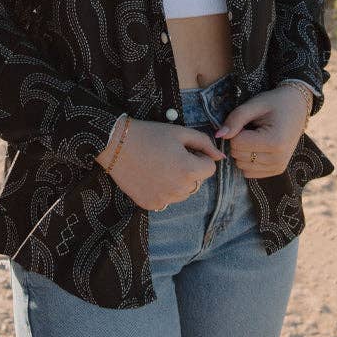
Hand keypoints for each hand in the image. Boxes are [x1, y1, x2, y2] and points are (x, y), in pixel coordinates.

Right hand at [96, 118, 224, 210]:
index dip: (199, 156)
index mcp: (189, 170)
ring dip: (177, 181)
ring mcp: (165, 200)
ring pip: (183, 192)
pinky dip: (162, 190)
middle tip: (169, 155)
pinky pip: (166, 200)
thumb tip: (221, 157)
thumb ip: (204, 143)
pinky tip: (149, 175)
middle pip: (197, 182)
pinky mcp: (151, 204)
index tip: (183, 149)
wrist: (116, 144)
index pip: (210, 168)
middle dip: (189, 170)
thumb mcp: (179, 132)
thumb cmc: (149, 134)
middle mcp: (180, 189)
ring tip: (158, 165)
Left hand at [213, 86, 309, 177]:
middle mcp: (278, 159)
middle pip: (238, 156)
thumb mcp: (254, 105)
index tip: (246, 121)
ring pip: (242, 165)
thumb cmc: (274, 103)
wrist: (297, 108)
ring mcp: (278, 167)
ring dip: (242, 151)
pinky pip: (249, 172)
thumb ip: (235, 119)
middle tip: (250, 128)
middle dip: (238, 140)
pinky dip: (248, 160)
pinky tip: (257, 146)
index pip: (236, 144)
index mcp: (274, 142)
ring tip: (255, 136)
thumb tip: (219, 135)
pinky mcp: (277, 170)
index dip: (235, 131)